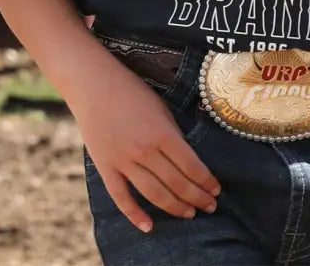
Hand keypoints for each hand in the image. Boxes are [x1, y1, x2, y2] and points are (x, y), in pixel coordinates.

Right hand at [69, 56, 220, 232]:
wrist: (93, 84)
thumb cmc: (131, 90)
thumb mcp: (160, 107)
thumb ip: (172, 134)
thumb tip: (187, 158)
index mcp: (162, 132)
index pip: (192, 166)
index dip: (206, 182)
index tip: (216, 190)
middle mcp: (144, 150)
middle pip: (177, 183)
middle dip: (197, 197)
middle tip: (210, 206)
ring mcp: (123, 161)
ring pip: (154, 194)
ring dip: (175, 207)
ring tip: (190, 214)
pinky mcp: (105, 167)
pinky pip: (121, 197)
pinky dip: (135, 214)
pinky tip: (149, 226)